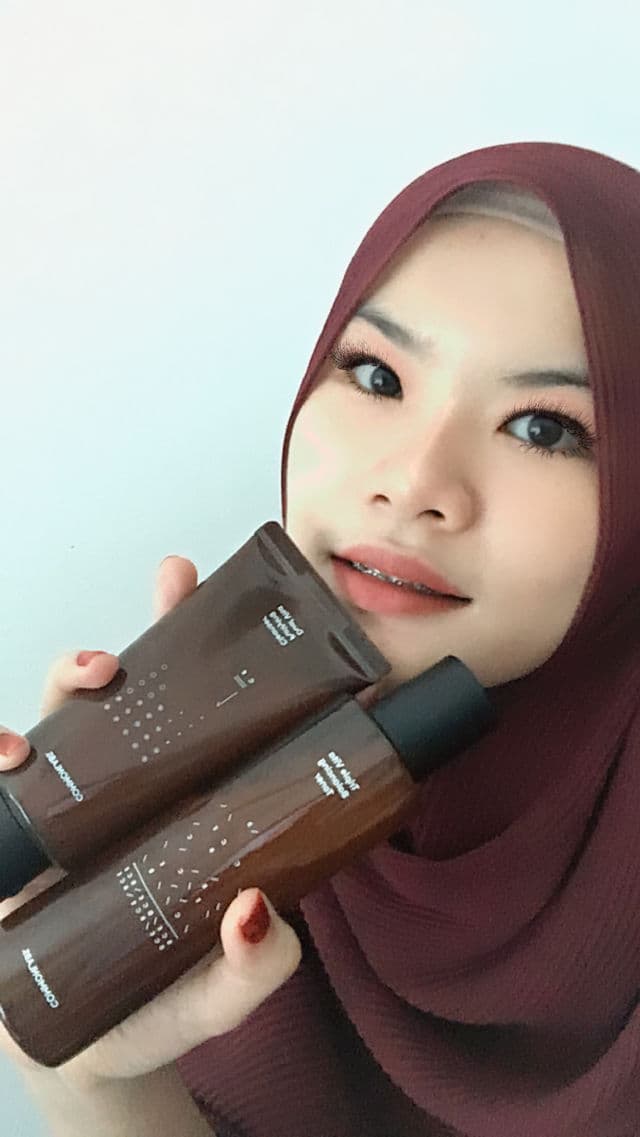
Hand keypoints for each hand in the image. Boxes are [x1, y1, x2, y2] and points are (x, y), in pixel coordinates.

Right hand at [0, 555, 301, 1088]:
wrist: (81, 1050)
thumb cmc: (157, 1002)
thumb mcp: (220, 990)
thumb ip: (254, 967)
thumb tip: (256, 910)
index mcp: (183, 799)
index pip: (192, 706)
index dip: (192, 638)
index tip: (190, 583)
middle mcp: (122, 790)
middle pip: (115, 702)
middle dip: (112, 656)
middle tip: (114, 663)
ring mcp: (64, 811)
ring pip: (52, 728)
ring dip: (53, 696)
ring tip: (63, 703)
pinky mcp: (16, 839)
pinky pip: (1, 786)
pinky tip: (4, 758)